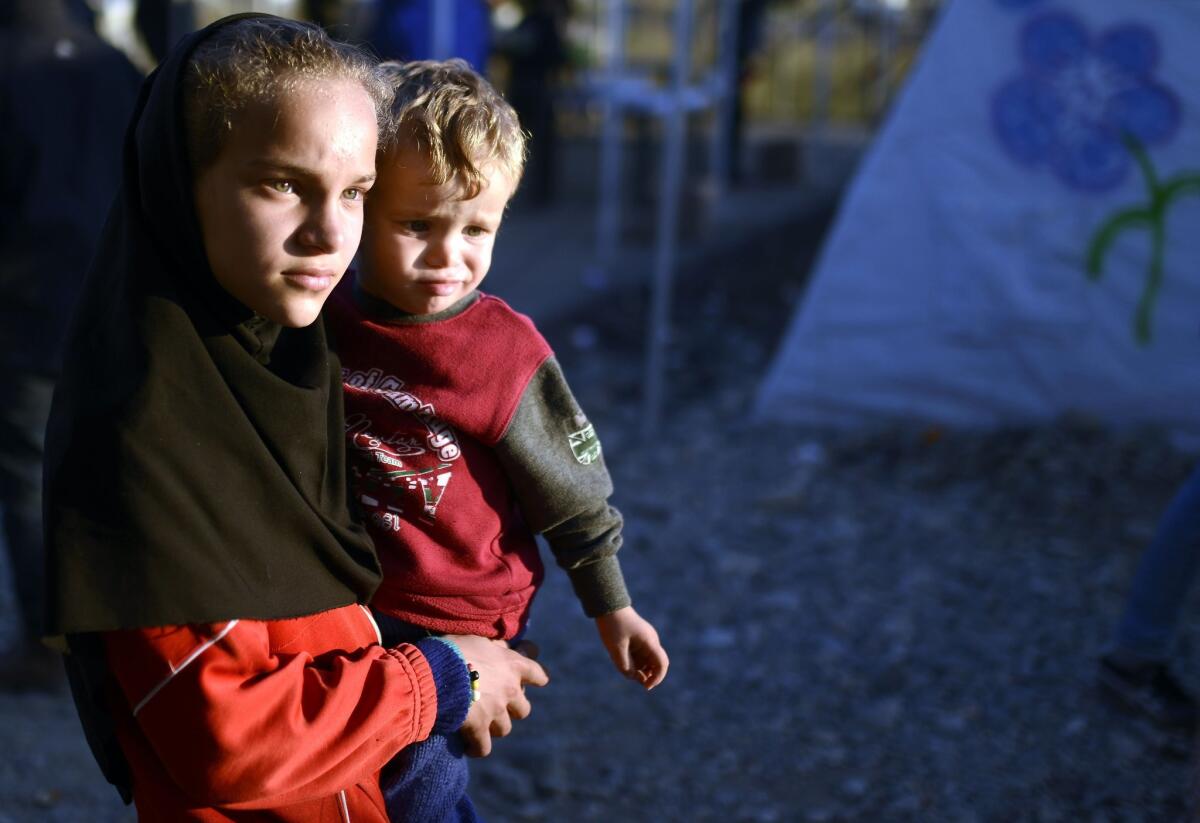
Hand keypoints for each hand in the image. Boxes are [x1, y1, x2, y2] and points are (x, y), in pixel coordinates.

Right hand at [445, 634, 548, 756]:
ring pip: (504, 729)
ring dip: (494, 727)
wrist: (436, 672)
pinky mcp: (478, 729)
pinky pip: (483, 748)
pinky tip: (469, 746)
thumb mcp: (479, 638)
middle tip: (498, 705)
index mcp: (512, 665)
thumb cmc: (455, 650)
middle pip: (523, 709)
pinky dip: (477, 748)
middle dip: (513, 709)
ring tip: (481, 723)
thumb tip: (502, 647)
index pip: (538, 674)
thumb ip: (494, 647)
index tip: (538, 681)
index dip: (537, 678)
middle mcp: (510, 690)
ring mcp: (496, 711)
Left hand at [595, 606, 668, 689]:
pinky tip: (625, 663)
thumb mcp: (616, 649)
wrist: (608, 605)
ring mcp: (646, 639)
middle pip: (657, 663)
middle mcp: (651, 641)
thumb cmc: (612, 626)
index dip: (657, 678)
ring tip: (628, 671)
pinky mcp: (639, 639)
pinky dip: (637, 662)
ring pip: (649, 660)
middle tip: (641, 684)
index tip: (646, 686)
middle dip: (651, 675)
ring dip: (642, 669)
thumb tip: (635, 678)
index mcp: (649, 642)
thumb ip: (625, 667)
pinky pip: (642, 655)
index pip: (662, 664)